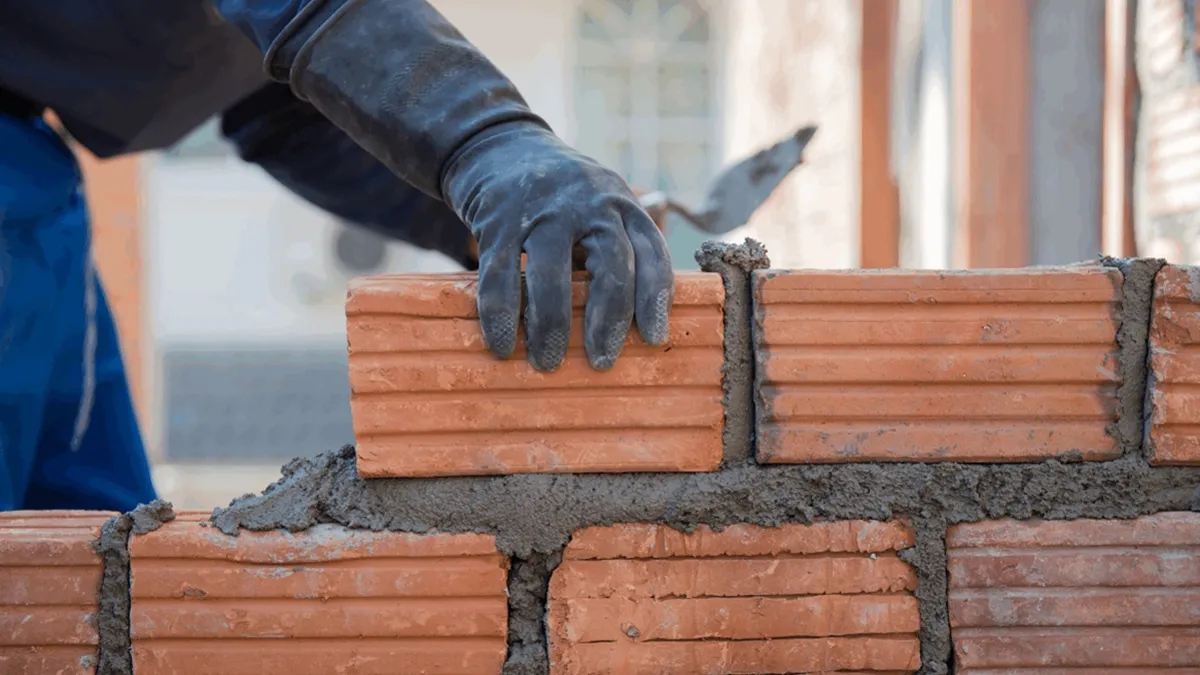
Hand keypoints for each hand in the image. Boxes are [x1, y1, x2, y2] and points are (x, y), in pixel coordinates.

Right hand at [271, 0, 672, 368]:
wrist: (498, 144)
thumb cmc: (561, 195)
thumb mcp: (602, 203)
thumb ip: (624, 247)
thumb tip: (644, 316)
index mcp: (622, 204)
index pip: (651, 252)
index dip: (656, 298)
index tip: (653, 340)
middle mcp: (588, 203)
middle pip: (611, 264)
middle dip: (608, 319)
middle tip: (601, 361)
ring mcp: (541, 209)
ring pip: (552, 276)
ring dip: (550, 327)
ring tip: (547, 362)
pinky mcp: (497, 220)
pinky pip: (500, 275)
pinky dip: (500, 316)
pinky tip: (502, 345)